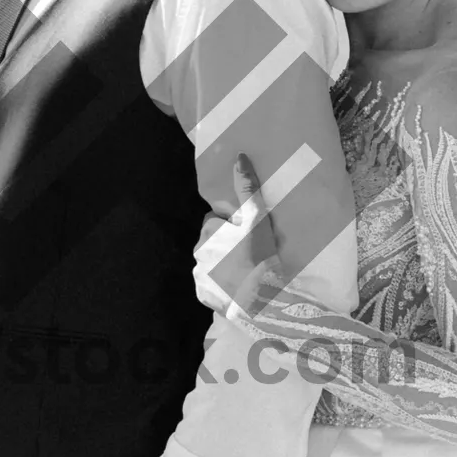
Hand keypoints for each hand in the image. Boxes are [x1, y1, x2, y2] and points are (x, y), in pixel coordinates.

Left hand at [196, 154, 288, 322]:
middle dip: (226, 246)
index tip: (247, 235)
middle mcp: (197, 253)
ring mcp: (199, 276)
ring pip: (211, 265)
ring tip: (246, 272)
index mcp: (207, 232)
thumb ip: (247, 188)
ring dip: (224, 266)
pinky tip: (238, 287)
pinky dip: (222, 286)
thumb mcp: (257, 218)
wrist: (259, 299)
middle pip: (212, 243)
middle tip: (250, 253)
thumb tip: (238, 156)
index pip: (216, 222)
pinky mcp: (204, 296)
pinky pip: (211, 287)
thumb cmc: (258, 256)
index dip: (232, 226)